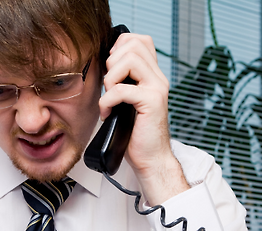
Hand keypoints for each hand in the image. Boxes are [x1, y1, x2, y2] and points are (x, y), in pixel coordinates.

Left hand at [99, 33, 189, 204]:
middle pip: (134, 44)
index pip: (139, 40)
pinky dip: (108, 101)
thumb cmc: (136, 134)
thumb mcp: (126, 102)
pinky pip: (122, 90)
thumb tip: (103, 67)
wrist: (151, 159)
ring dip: (111, 78)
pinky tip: (108, 112)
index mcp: (152, 75)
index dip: (120, 47)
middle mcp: (158, 78)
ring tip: (110, 98)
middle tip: (109, 86)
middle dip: (113, 62)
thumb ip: (121, 82)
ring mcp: (157, 88)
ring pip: (130, 60)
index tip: (111, 70)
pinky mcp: (152, 102)